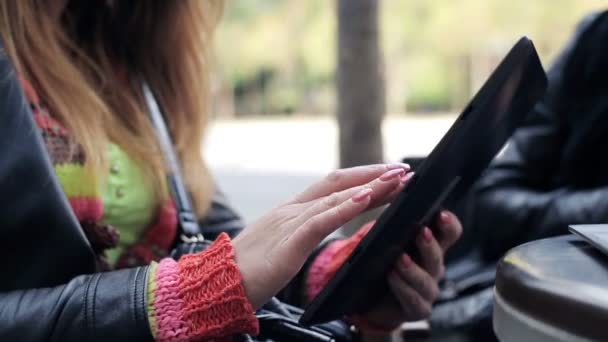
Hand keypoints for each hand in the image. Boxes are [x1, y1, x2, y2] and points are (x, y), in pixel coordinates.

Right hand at [233, 163, 413, 307]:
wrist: (217, 285)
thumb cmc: (248, 271)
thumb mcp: (281, 246)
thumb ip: (301, 233)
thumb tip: (322, 227)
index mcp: (290, 210)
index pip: (332, 185)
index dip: (361, 177)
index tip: (388, 174)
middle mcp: (291, 209)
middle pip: (338, 182)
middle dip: (373, 174)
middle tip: (403, 170)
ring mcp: (289, 222)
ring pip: (335, 197)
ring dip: (370, 186)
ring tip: (397, 180)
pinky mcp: (289, 241)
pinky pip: (321, 219)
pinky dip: (346, 207)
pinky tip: (366, 198)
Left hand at [361, 210, 461, 329]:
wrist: (369, 300)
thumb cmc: (380, 265)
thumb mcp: (385, 241)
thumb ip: (393, 224)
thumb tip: (391, 196)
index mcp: (431, 247)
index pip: (449, 233)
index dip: (449, 224)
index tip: (442, 214)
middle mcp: (433, 268)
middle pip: (439, 255)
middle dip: (430, 244)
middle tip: (421, 232)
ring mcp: (428, 291)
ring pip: (426, 280)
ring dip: (413, 268)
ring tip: (400, 258)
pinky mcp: (417, 310)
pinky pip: (414, 300)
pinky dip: (403, 288)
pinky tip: (392, 277)